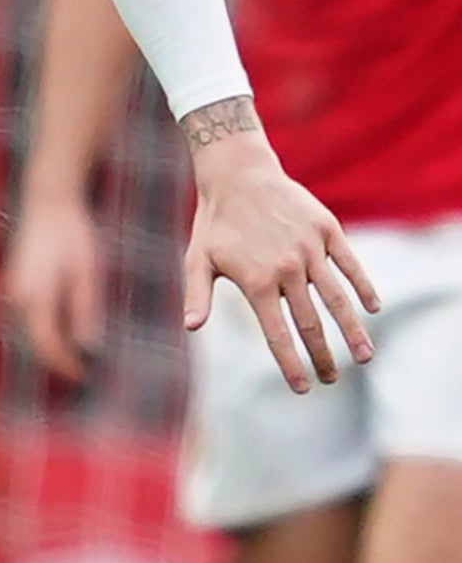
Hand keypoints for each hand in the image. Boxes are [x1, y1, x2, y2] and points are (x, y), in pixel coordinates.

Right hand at [2, 192, 107, 384]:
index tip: (84, 378)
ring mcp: (12, 290)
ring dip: (49, 347)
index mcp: (35, 296)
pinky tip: (63, 334)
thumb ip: (84, 311)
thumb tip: (88, 347)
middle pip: (34, 342)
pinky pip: (28, 318)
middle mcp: (17, 297)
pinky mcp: (15, 284)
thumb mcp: (87, 274)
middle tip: (82, 376)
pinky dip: (43, 331)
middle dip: (56, 361)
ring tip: (75, 359)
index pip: (47, 344)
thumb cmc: (72, 235)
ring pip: (29, 331)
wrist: (48, 203)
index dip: (64, 365)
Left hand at [183, 113, 377, 392]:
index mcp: (255, 281)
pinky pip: (350, 264)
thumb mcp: (197, 258)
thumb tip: (191, 328)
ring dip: (352, 330)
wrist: (238, 174)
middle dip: (322, 356)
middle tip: (332, 379)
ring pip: (337, 298)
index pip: (277, 333)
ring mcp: (309, 249)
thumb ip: (197, 294)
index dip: (290, 364)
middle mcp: (286, 269)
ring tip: (364, 358)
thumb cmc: (214, 221)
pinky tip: (372, 308)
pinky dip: (363, 287)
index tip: (303, 388)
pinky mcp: (327, 230)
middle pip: (310, 323)